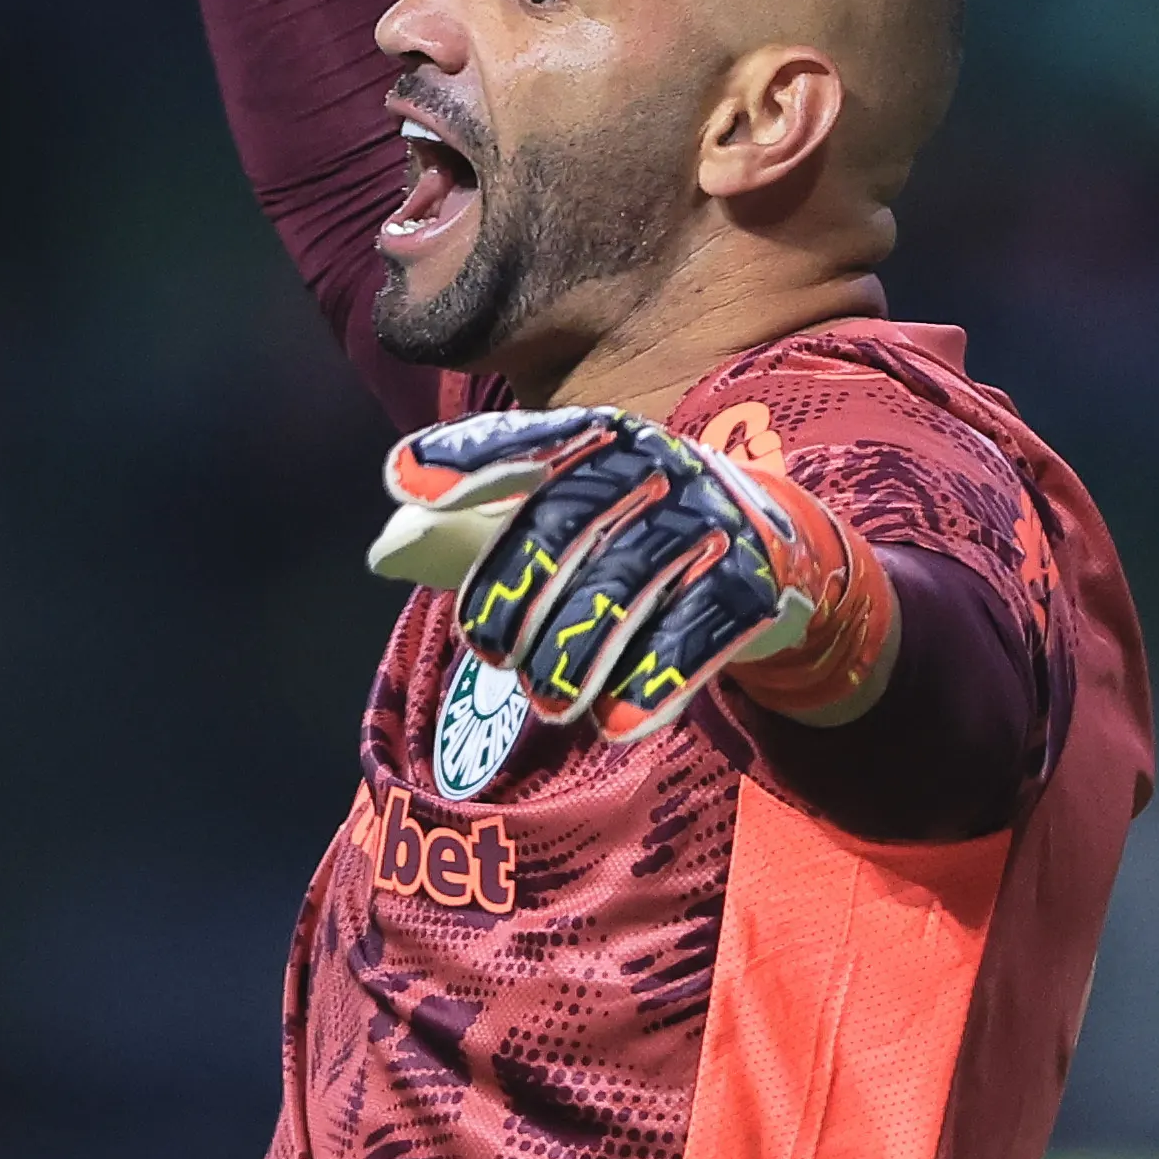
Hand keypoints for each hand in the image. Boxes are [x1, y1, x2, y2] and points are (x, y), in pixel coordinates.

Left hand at [367, 407, 896, 742]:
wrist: (772, 555)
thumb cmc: (630, 535)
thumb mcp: (560, 518)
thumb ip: (471, 528)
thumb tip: (386, 550)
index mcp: (597, 436)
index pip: (523, 438)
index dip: (463, 457)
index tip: (403, 482)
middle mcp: (653, 462)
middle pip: (564, 521)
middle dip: (513, 592)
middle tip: (487, 651)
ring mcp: (707, 517)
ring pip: (625, 583)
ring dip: (576, 652)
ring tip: (548, 700)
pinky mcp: (754, 579)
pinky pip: (697, 630)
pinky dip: (654, 679)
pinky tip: (619, 722)